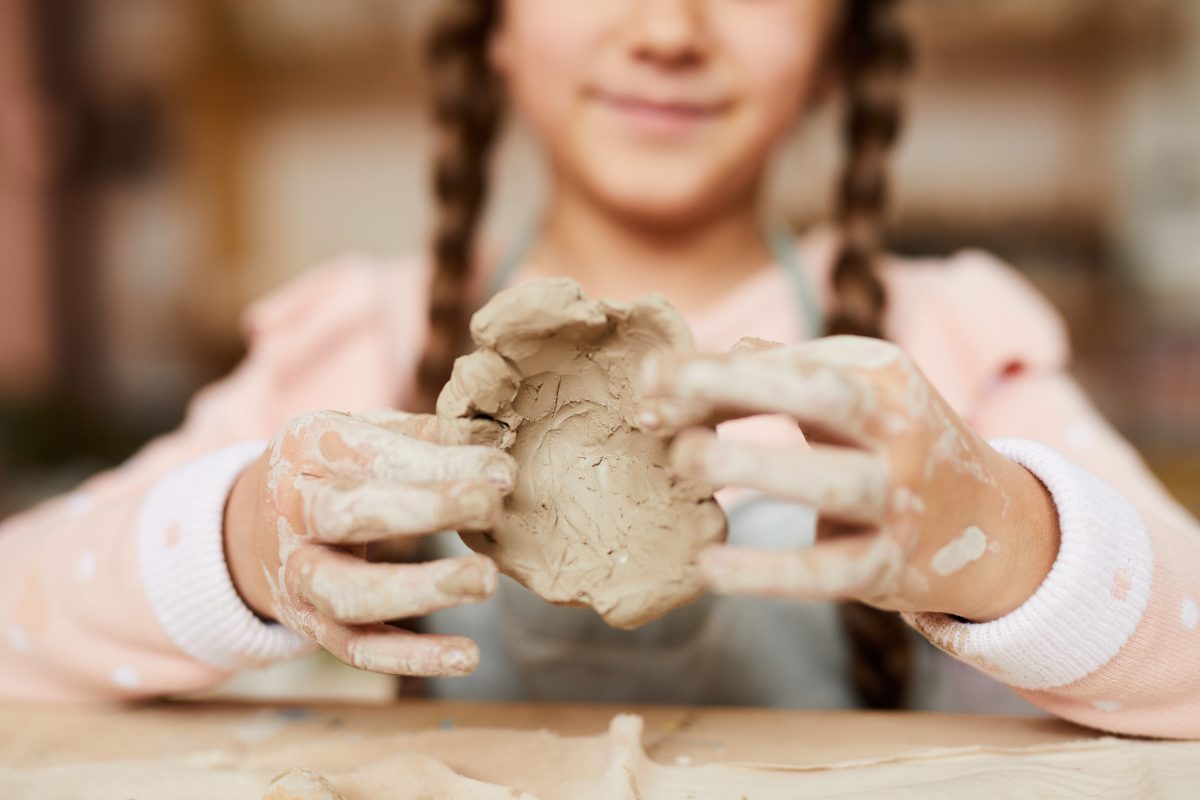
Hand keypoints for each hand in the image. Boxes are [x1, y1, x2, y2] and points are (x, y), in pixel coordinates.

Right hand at [224, 409, 516, 675]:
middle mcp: (292, 511)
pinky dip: (412, 658)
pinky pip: (358, 649)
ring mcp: (297, 575)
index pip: (373, 455)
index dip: (439, 465)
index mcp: (309, 448)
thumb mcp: (365, 432)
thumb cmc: (337, 468)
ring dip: (420, 590)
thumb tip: (495, 460)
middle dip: (424, 510)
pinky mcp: (311, 626)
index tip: (501, 474)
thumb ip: (424, 438)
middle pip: (349, 514)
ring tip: (485, 579)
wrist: (255, 525)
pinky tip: (466, 655)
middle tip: (489, 509)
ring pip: (349, 593)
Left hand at [640, 336, 1059, 621]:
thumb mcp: (843, 391)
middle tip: (665, 417)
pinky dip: (768, 574)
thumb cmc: (883, 441)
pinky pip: (830, 573)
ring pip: (836, 481)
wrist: (985, 522)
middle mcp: (902, 429)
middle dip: (740, 394)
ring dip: (756, 468)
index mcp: (881, 373)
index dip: (716, 370)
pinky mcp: (894, 567)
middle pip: (825, 399)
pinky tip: (709, 567)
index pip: (794, 361)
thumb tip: (665, 378)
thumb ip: (763, 376)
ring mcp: (904, 499)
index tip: (648, 382)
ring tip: (686, 466)